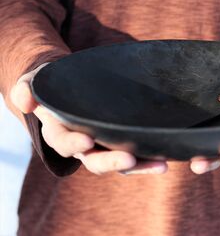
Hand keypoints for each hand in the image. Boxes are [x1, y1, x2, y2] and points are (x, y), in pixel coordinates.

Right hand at [10, 63, 167, 175]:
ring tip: (160, 164)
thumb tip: (26, 100)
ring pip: (119, 161)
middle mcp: (83, 144)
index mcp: (60, 132)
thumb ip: (29, 89)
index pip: (64, 142)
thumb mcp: (37, 82)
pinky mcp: (120, 140)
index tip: (87, 140)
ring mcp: (103, 144)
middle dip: (111, 160)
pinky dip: (148, 157)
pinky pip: (134, 152)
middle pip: (95, 160)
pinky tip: (166, 156)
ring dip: (139, 165)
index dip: (74, 143)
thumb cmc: (53, 84)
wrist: (70, 87)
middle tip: (130, 159)